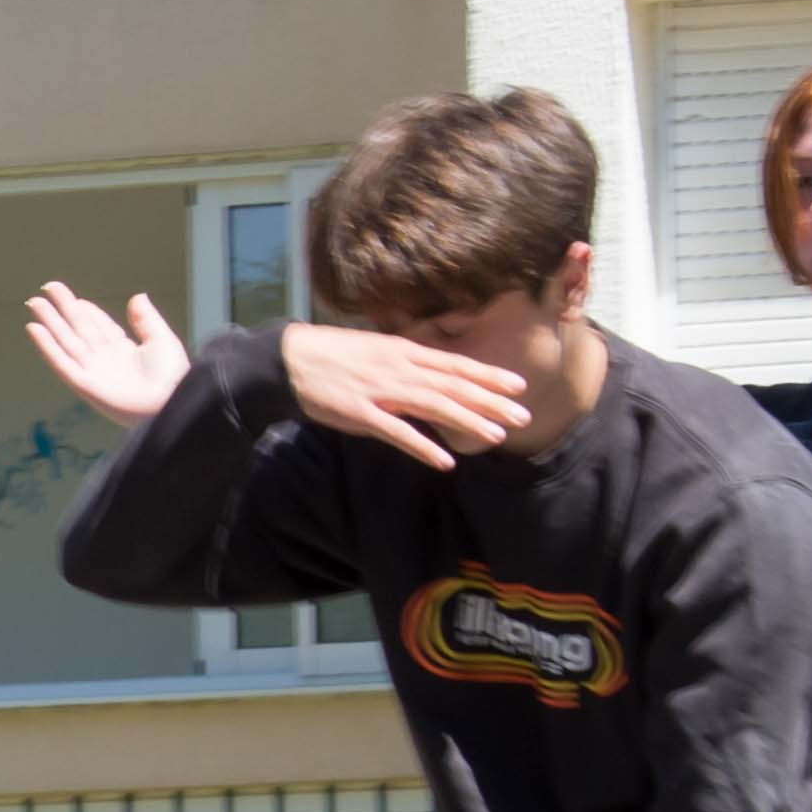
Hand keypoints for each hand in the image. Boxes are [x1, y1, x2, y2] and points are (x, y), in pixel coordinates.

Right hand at [24, 283, 189, 426]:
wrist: (169, 403)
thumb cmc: (171, 377)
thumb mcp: (162, 340)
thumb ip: (147, 319)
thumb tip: (138, 296)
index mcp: (123, 350)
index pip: (98, 325)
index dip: (85, 310)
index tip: (72, 297)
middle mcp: (104, 359)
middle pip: (77, 329)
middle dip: (61, 309)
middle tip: (46, 289)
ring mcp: (92, 371)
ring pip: (65, 340)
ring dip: (49, 321)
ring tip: (35, 302)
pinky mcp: (83, 384)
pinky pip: (61, 361)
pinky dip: (46, 345)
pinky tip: (34, 329)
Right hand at [279, 321, 530, 469]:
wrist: (289, 359)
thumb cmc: (331, 354)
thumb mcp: (375, 349)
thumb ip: (404, 365)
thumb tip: (429, 379)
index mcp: (403, 352)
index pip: (454, 364)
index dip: (487, 375)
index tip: (518, 385)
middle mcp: (398, 369)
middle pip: (453, 386)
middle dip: (491, 400)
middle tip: (523, 415)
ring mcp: (380, 391)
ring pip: (434, 406)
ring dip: (468, 421)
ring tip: (496, 436)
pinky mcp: (360, 412)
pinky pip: (397, 432)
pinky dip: (423, 447)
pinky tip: (445, 462)